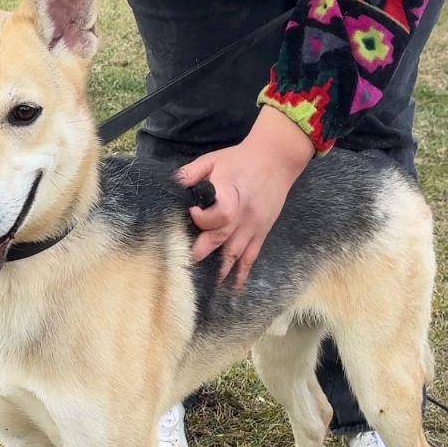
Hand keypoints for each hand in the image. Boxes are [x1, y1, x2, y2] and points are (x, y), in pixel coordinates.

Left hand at [178, 107, 314, 288]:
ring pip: (235, 252)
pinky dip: (243, 273)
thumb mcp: (214, 159)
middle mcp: (242, 213)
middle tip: (185, 267)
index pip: (219, 213)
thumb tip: (171, 186)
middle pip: (222, 237)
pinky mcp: (261, 232)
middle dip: (203, 253)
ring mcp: (253, 225)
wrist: (276, 158)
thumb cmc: (240, 159)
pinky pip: (251, 256)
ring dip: (221, 270)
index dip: (202, 217)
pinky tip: (234, 287)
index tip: (191, 213)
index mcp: (231, 193)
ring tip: (207, 285)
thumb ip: (191, 173)